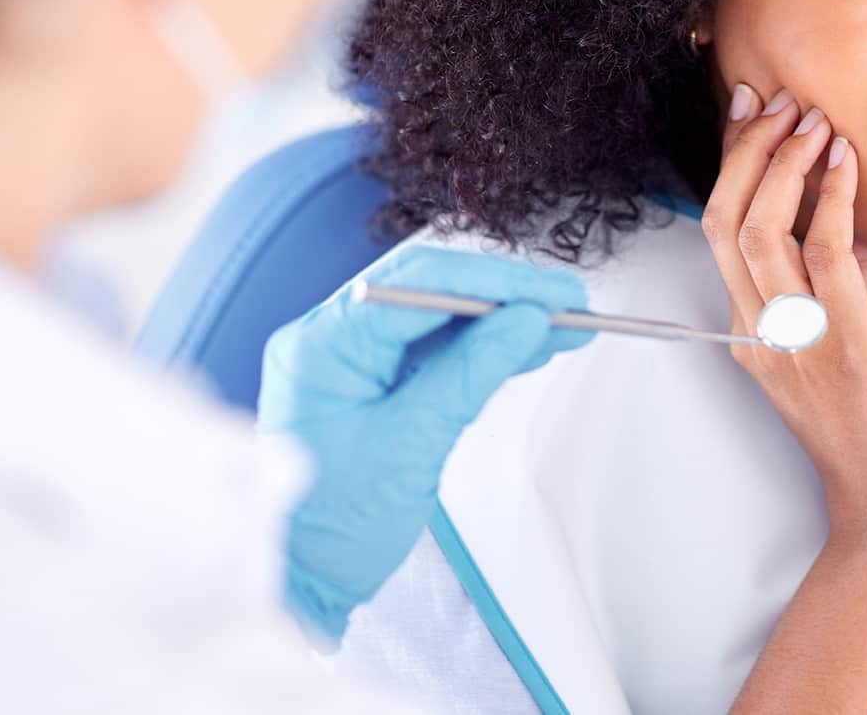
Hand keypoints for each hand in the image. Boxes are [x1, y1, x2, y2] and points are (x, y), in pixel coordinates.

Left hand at [257, 245, 590, 644]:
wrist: (299, 582)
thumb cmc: (333, 527)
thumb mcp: (411, 446)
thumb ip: (470, 373)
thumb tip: (526, 320)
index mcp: (323, 344)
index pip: (419, 285)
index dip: (494, 284)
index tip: (552, 298)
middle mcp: (329, 337)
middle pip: (429, 290)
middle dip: (502, 295)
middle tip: (567, 305)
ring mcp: (348, 359)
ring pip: (437, 318)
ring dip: (499, 320)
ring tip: (562, 328)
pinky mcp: (370, 383)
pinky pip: (431, 350)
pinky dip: (480, 348)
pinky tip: (527, 348)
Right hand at [702, 84, 866, 548]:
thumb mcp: (855, 342)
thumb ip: (849, 281)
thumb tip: (854, 220)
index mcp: (755, 332)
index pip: (723, 230)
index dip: (731, 164)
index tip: (749, 113)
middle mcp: (763, 333)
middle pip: (724, 220)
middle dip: (746, 150)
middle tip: (775, 102)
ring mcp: (799, 340)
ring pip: (760, 230)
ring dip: (784, 163)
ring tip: (812, 119)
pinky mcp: (849, 344)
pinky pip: (825, 254)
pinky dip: (829, 197)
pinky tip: (845, 160)